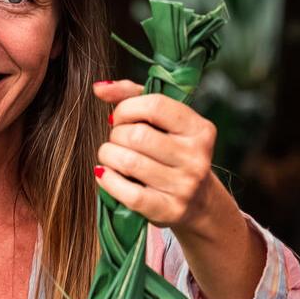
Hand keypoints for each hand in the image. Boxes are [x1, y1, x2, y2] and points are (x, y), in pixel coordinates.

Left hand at [92, 80, 233, 236]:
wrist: (198, 203)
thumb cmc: (173, 153)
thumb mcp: (164, 122)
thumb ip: (133, 97)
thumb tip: (99, 88)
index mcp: (200, 129)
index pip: (155, 106)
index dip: (127, 109)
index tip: (120, 118)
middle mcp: (196, 156)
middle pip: (138, 135)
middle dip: (116, 135)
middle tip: (116, 140)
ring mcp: (185, 185)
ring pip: (129, 162)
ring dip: (108, 156)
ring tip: (110, 156)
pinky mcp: (170, 210)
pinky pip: (129, 193)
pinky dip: (109, 181)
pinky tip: (105, 174)